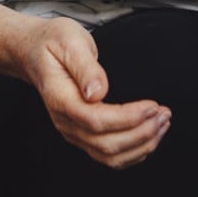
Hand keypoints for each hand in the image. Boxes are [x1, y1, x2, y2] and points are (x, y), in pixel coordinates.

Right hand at [15, 16, 169, 169]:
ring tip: (162, 124)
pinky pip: (106, 154)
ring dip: (140, 145)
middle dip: (141, 133)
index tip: (152, 106)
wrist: (33, 52)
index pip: (97, 120)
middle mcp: (65, 121)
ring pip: (108, 155)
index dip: (128, 118)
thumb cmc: (53, 43)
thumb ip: (85, 67)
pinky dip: (132, 151)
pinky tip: (149, 137)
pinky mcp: (81, 133)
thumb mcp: (69, 41)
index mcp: (60, 99)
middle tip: (164, 114)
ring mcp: (72, 130)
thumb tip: (98, 91)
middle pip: (106, 144)